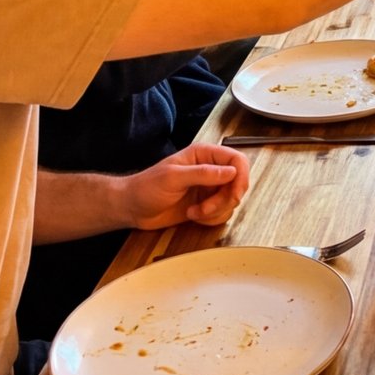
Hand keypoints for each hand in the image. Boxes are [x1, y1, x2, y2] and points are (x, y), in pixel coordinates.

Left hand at [120, 144, 251, 229]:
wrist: (133, 208)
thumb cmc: (146, 187)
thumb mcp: (173, 178)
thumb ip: (203, 173)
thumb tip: (231, 172)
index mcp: (204, 155)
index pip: (237, 160)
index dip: (241, 177)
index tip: (233, 194)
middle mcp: (210, 170)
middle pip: (238, 183)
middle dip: (225, 200)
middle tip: (206, 208)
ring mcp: (210, 188)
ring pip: (232, 201)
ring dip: (216, 211)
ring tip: (195, 212)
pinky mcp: (207, 204)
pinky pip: (223, 213)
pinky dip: (211, 219)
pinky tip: (194, 216)